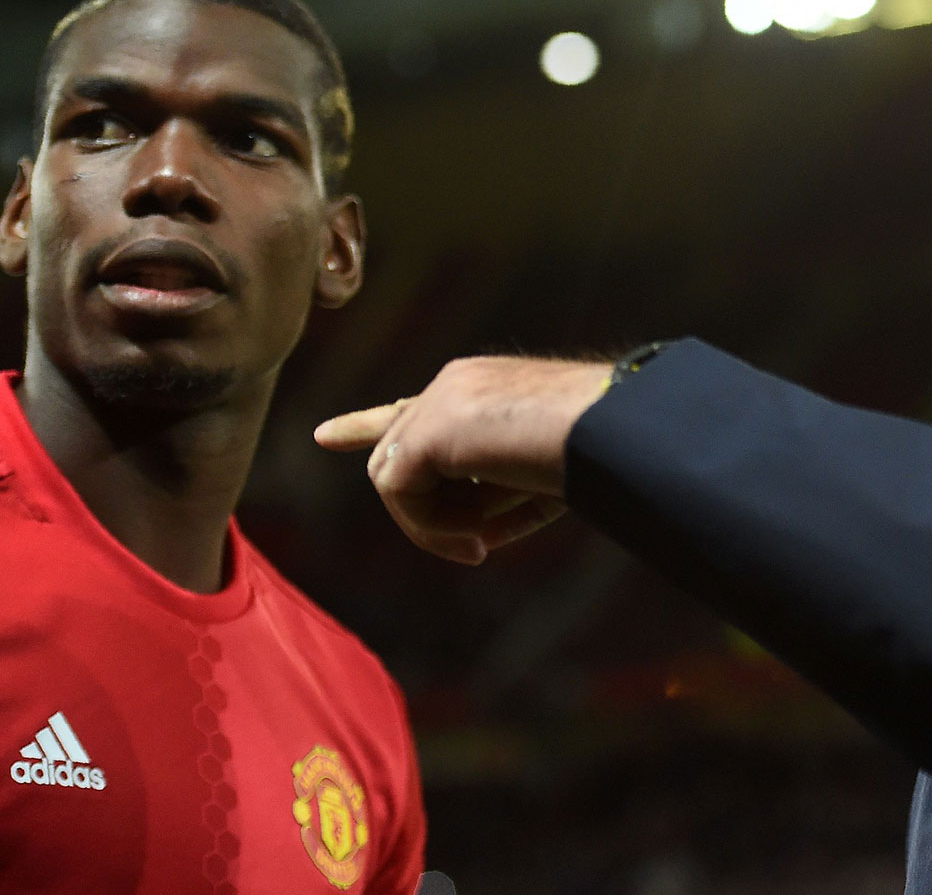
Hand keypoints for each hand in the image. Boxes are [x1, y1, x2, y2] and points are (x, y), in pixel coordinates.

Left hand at [314, 357, 611, 563]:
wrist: (608, 425)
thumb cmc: (596, 452)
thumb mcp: (543, 474)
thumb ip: (495, 492)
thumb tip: (467, 534)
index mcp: (479, 389)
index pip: (411, 410)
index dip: (365, 425)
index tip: (324, 436)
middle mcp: (450, 386)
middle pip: (405, 463)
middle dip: (433, 515)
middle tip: (479, 546)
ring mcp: (435, 403)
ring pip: (396, 483)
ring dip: (438, 525)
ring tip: (483, 544)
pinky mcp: (426, 430)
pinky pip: (399, 497)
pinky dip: (431, 530)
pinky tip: (476, 542)